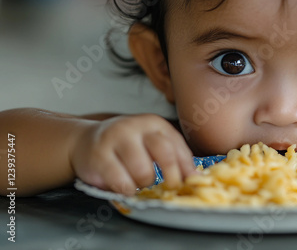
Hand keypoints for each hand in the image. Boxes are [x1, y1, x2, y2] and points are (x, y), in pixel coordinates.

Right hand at [70, 114, 195, 195]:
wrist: (84, 141)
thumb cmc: (125, 146)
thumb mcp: (149, 142)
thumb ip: (171, 154)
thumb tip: (195, 176)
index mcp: (153, 123)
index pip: (177, 145)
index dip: (187, 167)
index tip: (191, 182)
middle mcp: (136, 126)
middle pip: (164, 153)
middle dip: (172, 176)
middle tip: (170, 188)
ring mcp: (116, 138)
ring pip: (143, 170)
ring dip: (144, 183)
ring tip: (139, 182)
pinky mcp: (99, 155)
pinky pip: (121, 181)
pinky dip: (127, 190)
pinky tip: (125, 187)